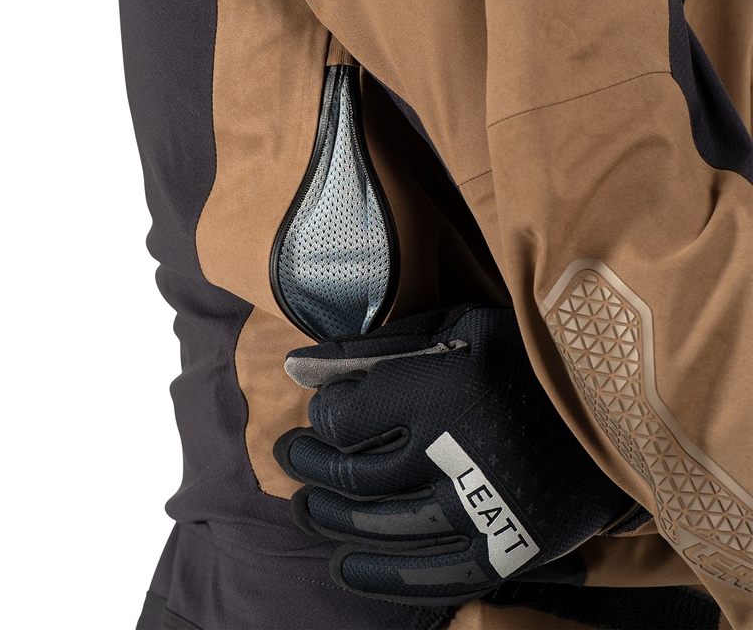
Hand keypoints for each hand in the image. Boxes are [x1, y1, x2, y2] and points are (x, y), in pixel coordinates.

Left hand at [274, 305, 627, 605]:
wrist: (615, 404)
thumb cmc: (522, 353)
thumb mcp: (452, 328)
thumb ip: (376, 348)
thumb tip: (300, 364)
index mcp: (443, 386)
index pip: (344, 418)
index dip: (321, 416)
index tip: (322, 410)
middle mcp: (457, 450)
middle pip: (352, 472)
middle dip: (309, 465)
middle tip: (289, 457)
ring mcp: (484, 507)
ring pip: (379, 524)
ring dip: (331, 517)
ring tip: (304, 508)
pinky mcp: (510, 548)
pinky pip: (431, 574)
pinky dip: (381, 576)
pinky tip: (344, 569)